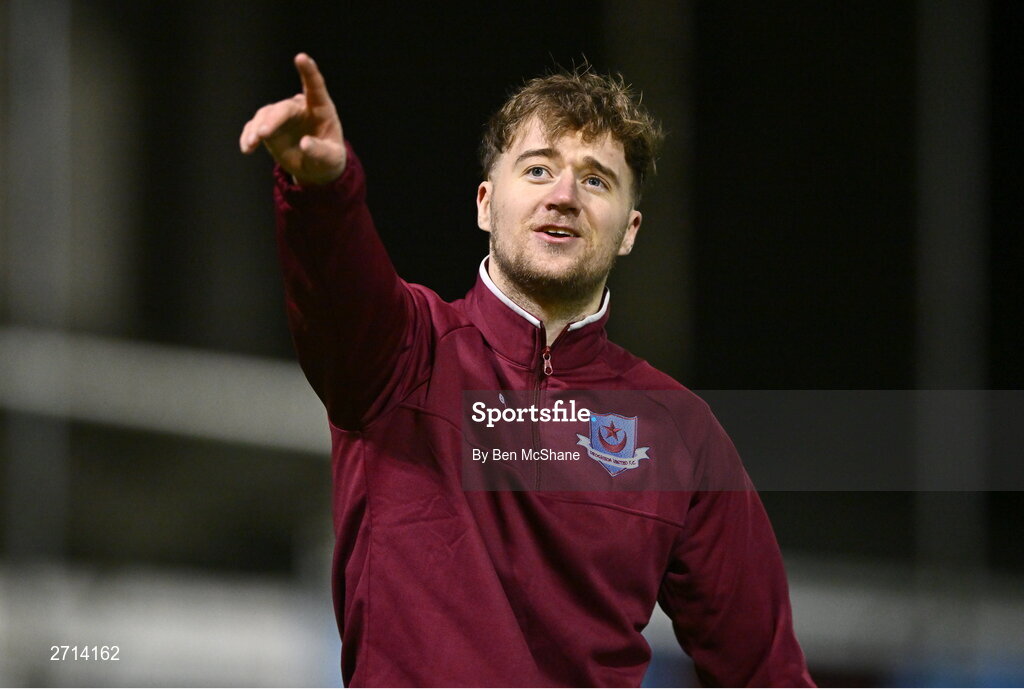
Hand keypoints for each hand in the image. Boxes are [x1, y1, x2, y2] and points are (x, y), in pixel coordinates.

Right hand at [240, 53, 345, 184]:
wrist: (315, 167)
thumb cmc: (328, 159)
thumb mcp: (330, 159)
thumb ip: (320, 151)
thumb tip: (304, 144)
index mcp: (321, 109)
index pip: (315, 86)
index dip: (308, 71)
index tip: (301, 57)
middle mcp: (299, 108)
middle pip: (284, 108)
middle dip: (272, 120)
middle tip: (263, 134)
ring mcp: (282, 116)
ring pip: (266, 115)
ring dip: (256, 129)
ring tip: (252, 144)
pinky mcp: (268, 126)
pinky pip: (255, 127)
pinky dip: (249, 136)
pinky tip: (247, 148)